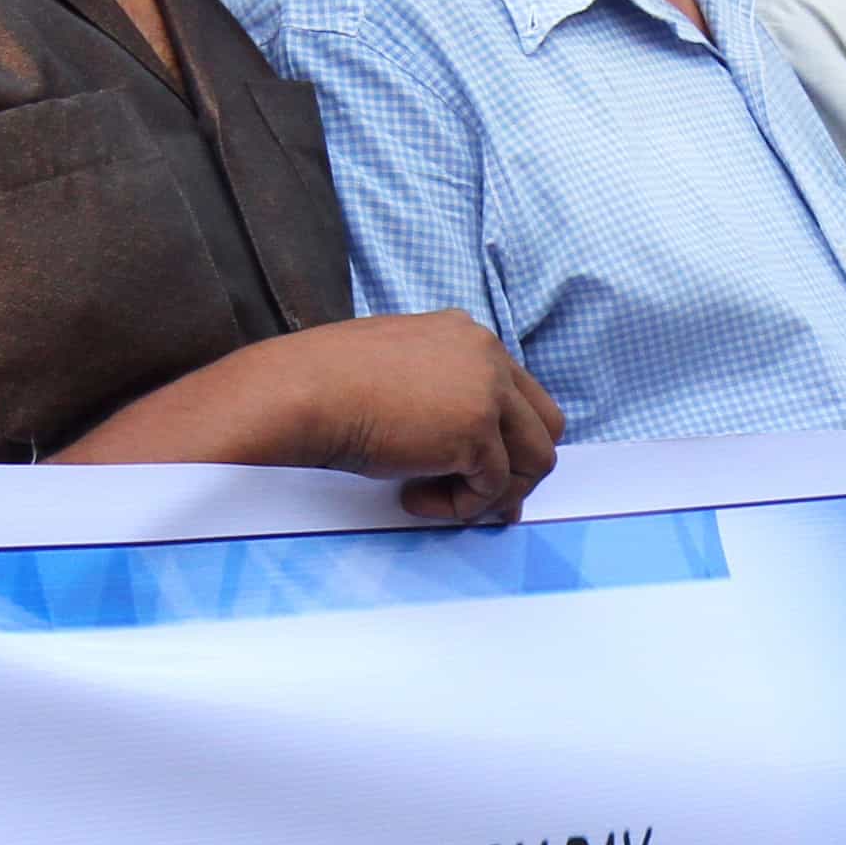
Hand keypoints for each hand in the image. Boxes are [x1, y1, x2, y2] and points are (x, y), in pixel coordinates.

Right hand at [294, 313, 565, 523]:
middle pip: (545, 425)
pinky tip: (413, 500)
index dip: (507, 442)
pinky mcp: (475, 431)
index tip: (474, 473)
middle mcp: (487, 355)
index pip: (520, 394)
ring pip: (535, 460)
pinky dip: (460, 507)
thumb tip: (465, 456)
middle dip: (519, 470)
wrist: (300, 393)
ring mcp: (486, 391)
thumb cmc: (327, 386)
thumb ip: (441, 399)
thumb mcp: (399, 375)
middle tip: (477, 499)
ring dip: (494, 494)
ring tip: (441, 502)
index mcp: (468, 336)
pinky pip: (493, 488)